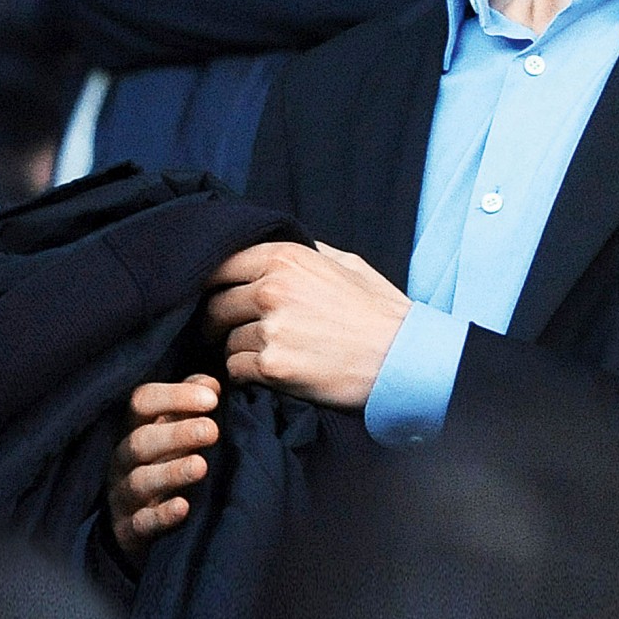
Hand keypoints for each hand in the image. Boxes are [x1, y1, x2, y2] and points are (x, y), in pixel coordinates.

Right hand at [108, 374, 219, 563]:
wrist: (141, 526)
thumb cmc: (165, 464)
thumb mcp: (175, 430)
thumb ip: (191, 404)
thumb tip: (212, 384)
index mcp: (135, 428)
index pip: (142, 401)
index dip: (174, 396)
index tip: (213, 398)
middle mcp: (123, 459)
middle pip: (140, 441)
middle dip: (177, 434)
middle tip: (212, 431)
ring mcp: (123, 496)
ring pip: (138, 481)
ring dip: (170, 472)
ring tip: (201, 466)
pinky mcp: (128, 530)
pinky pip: (141, 523)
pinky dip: (161, 516)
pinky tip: (183, 507)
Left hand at [204, 241, 410, 409]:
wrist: (403, 359)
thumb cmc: (380, 313)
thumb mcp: (349, 265)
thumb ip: (308, 252)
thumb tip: (280, 245)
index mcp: (287, 258)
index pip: (221, 264)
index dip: (216, 283)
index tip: (220, 296)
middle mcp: (273, 289)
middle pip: (215, 305)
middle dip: (222, 320)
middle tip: (237, 332)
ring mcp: (271, 329)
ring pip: (225, 340)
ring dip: (240, 350)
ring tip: (269, 354)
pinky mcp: (272, 366)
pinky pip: (235, 369)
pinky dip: (248, 374)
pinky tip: (274, 372)